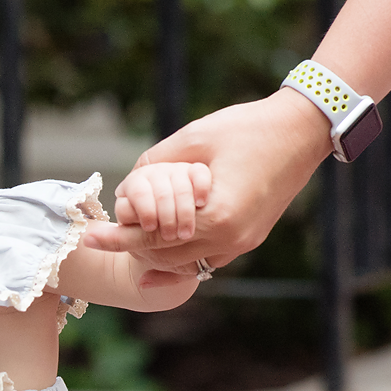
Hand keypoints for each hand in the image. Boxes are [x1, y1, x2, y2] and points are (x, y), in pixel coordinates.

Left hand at [82, 88, 332, 272]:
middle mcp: (232, 239)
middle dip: (133, 248)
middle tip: (101, 238)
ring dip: (158, 255)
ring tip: (127, 242)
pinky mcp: (251, 237)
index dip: (116, 238)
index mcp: (216, 216)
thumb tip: (129, 183)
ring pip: (188, 263)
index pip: (153, 238)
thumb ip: (156, 163)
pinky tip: (162, 253)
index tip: (87, 236)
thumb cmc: (247, 127)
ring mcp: (244, 242)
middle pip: (167, 258)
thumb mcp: (193, 138)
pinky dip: (184, 255)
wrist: (303, 128)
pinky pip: (209, 257)